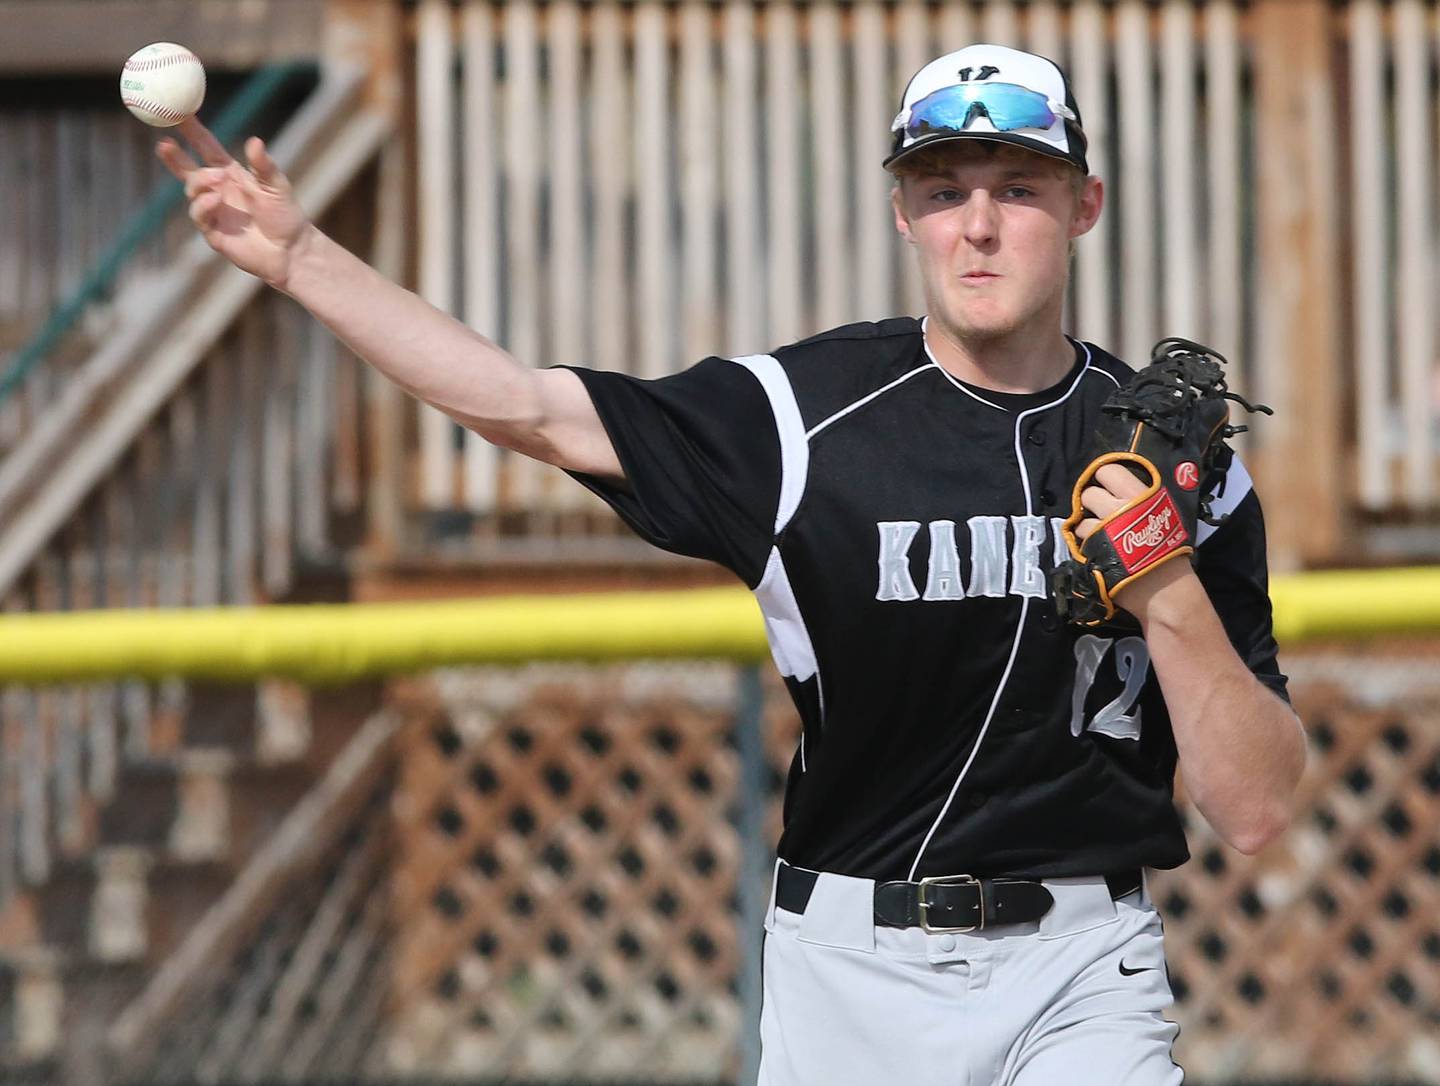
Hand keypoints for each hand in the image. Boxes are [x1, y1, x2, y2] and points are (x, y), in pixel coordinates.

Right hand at [156, 117, 311, 290]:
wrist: (292, 251)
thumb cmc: (286, 216)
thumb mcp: (277, 186)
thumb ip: (264, 165)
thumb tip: (255, 141)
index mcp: (232, 174)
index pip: (205, 147)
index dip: (191, 130)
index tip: (176, 111)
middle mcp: (218, 190)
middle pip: (188, 169)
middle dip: (173, 156)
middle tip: (164, 143)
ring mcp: (214, 211)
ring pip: (193, 191)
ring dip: (200, 181)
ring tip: (217, 179)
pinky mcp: (213, 233)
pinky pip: (199, 215)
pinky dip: (204, 205)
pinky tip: (216, 199)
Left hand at [1074, 462, 1195, 620]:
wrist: (1166, 590)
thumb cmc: (1169, 552)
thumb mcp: (1163, 514)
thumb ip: (1139, 498)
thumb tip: (1114, 485)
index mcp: (1140, 495)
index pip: (1108, 470)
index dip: (1102, 478)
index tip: (1106, 489)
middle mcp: (1119, 508)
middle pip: (1088, 493)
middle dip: (1092, 504)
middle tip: (1102, 516)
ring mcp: (1104, 530)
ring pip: (1081, 521)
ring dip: (1088, 530)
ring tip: (1104, 540)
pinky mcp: (1093, 551)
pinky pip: (1080, 542)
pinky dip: (1086, 547)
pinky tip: (1100, 554)